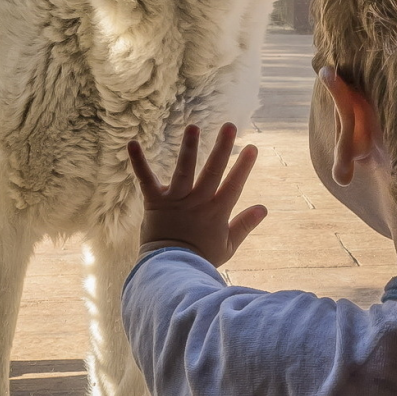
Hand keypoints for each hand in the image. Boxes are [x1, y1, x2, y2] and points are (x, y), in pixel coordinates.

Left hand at [129, 124, 266, 266]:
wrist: (170, 270)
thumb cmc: (200, 259)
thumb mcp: (228, 245)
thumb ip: (245, 225)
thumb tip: (263, 208)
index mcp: (217, 211)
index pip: (234, 185)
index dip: (244, 166)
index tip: (252, 147)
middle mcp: (198, 202)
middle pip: (213, 171)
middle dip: (222, 148)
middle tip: (230, 125)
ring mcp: (176, 200)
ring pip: (184, 170)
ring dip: (189, 148)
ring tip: (193, 127)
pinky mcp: (155, 202)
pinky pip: (146, 179)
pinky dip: (138, 162)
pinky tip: (133, 143)